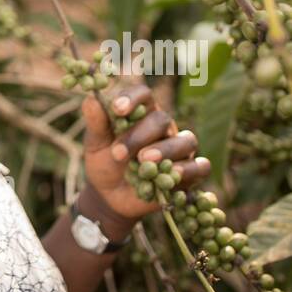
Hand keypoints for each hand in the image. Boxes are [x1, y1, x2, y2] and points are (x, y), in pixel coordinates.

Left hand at [80, 81, 211, 226]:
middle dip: (139, 135)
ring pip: (185, 140)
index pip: (143, 94)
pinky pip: (200, 166)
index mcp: (141, 112)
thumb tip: (90, 99)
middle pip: (161, 120)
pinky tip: (172, 175)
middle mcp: (163, 127)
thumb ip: (96, 123)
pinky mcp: (188, 173)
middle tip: (118, 153)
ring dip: (164, 150)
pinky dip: (190, 170)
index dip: (132, 98)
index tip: (117, 109)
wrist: (110, 197)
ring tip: (143, 160)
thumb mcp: (95, 144)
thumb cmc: (104, 163)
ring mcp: (178, 149)